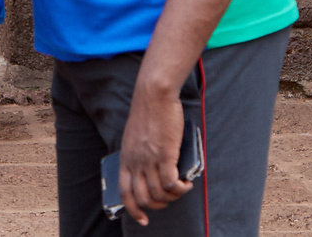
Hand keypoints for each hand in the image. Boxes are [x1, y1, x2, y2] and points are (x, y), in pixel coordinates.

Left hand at [118, 79, 194, 222]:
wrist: (154, 93)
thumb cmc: (149, 112)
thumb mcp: (136, 137)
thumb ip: (141, 155)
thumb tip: (155, 173)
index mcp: (126, 158)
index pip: (125, 192)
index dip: (133, 209)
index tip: (143, 219)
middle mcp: (135, 162)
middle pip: (143, 198)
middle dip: (158, 206)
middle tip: (170, 199)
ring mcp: (149, 160)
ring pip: (159, 194)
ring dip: (173, 197)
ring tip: (182, 189)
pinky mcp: (164, 155)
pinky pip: (171, 184)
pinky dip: (180, 189)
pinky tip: (187, 184)